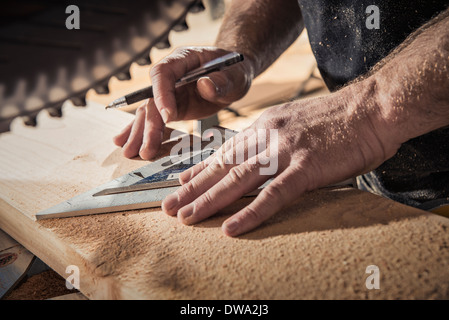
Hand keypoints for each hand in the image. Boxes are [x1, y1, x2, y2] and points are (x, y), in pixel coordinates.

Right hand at [113, 46, 252, 159]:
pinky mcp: (173, 106)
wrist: (234, 74)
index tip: (168, 117)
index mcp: (183, 59)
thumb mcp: (235, 75)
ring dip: (139, 132)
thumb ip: (222, 81)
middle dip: (148, 124)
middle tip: (145, 148)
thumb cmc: (234, 69)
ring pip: (148, 111)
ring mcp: (169, 92)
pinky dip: (142, 132)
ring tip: (129, 152)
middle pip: (152, 97)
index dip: (162, 94)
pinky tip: (128, 144)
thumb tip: (204, 85)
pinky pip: (155, 119)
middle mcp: (171, 75)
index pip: (163, 73)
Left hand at [161, 78, 401, 235]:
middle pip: (223, 166)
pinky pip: (273, 195)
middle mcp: (268, 136)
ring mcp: (285, 151)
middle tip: (170, 205)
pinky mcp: (306, 167)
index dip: (202, 167)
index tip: (182, 181)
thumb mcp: (297, 121)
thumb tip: (259, 154)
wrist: (373, 106)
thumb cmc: (339, 118)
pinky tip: (232, 228)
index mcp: (267, 125)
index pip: (227, 150)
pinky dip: (250, 213)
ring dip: (209, 200)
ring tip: (186, 217)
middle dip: (193, 187)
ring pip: (238, 179)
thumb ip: (275, 137)